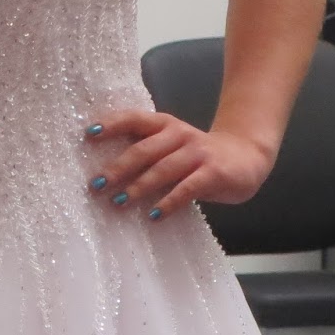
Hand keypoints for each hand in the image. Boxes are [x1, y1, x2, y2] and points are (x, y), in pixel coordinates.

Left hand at [83, 110, 273, 219]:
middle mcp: (178, 135)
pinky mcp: (212, 173)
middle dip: (118, 167)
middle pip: (143, 149)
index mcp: (164, 124)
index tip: (88, 135)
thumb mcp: (172, 144)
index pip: (133, 119)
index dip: (111, 125)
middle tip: (96, 184)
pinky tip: (154, 215)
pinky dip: (168, 202)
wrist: (247, 155)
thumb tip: (107, 171)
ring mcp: (197, 153)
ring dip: (138, 186)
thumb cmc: (198, 154)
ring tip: (119, 202)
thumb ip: (148, 151)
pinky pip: (186, 189)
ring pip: (162, 169)